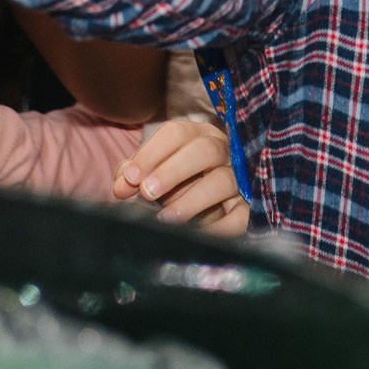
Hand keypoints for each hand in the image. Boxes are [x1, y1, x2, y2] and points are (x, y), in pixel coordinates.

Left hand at [115, 118, 249, 236]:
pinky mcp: (247, 209)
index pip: (176, 133)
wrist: (205, 210)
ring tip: (166, 217)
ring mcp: (238, 180)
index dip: (151, 153)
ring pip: (223, 181)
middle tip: (147, 192)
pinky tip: (197, 235)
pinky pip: (240, 217)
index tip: (131, 178)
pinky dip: (220, 227)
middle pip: (204, 150)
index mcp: (197, 136)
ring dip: (193, 199)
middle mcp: (222, 152)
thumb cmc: (173, 185)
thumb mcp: (151, 174)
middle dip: (173, 170)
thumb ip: (132, 175)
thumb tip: (121, 186)